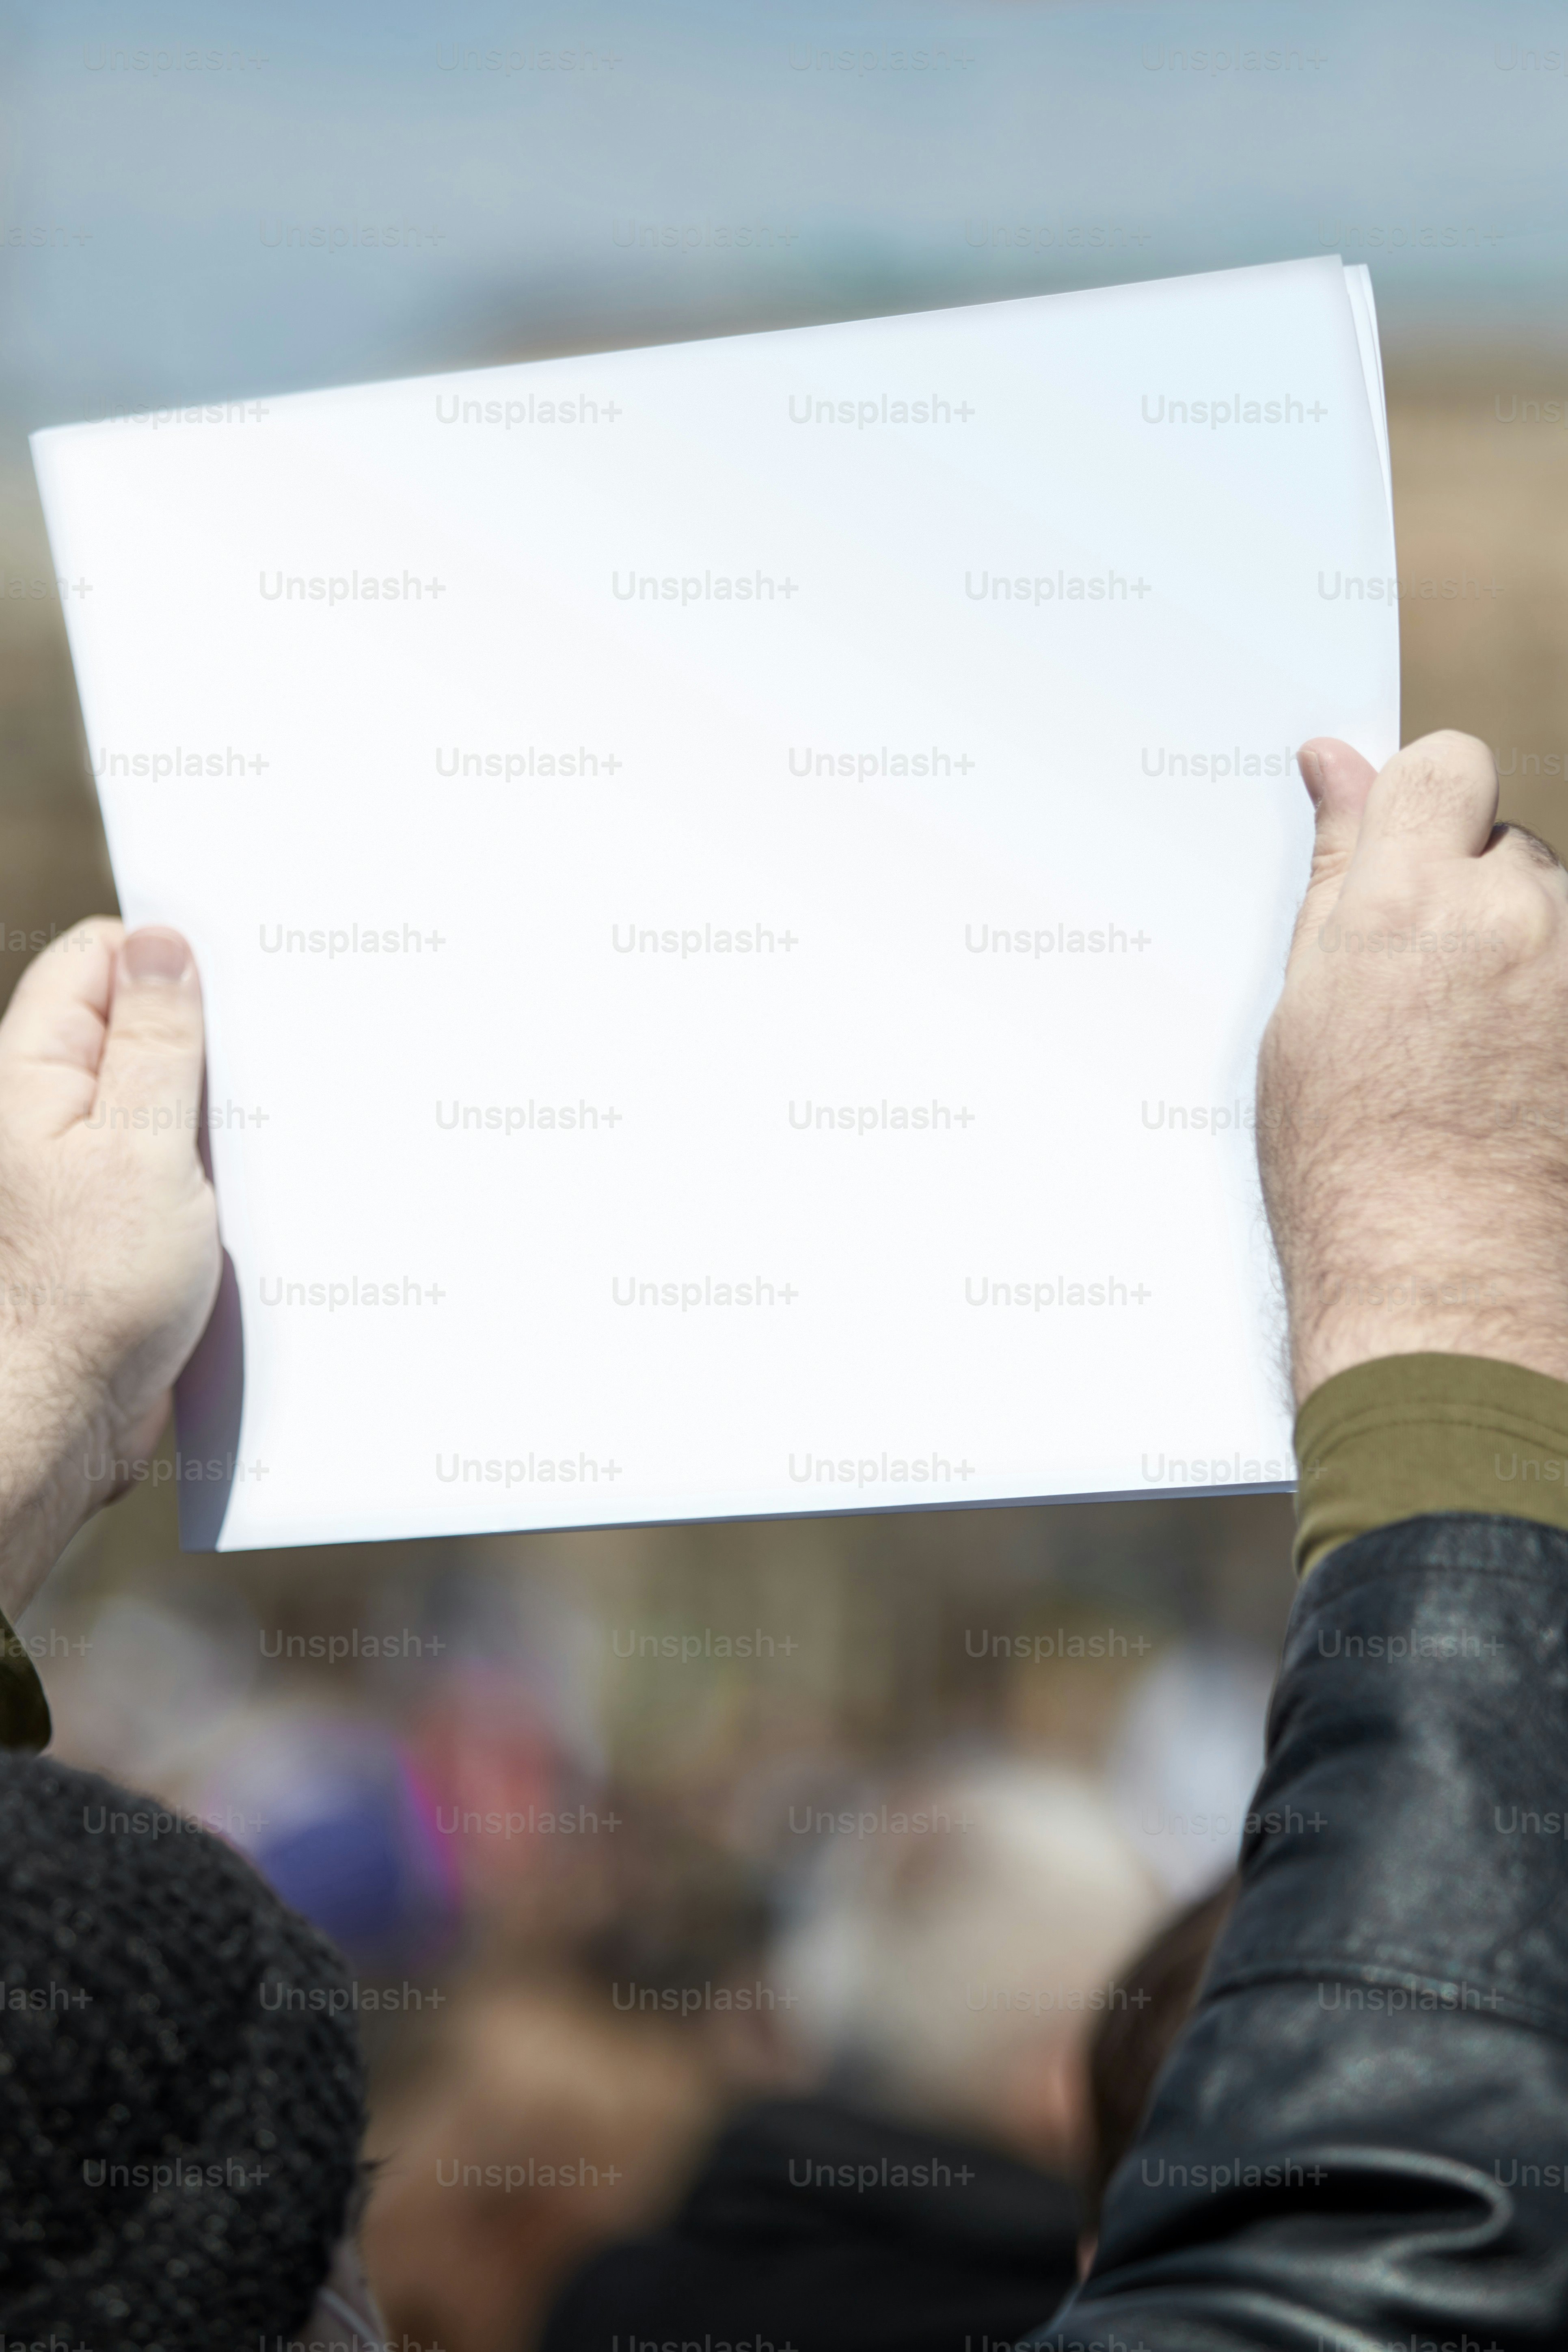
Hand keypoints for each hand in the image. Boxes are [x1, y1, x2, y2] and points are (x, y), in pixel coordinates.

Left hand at [0, 920, 219, 1620]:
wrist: (65, 1415)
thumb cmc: (90, 1292)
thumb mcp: (141, 1147)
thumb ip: (155, 1041)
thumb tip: (162, 942)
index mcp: (37, 1071)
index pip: (100, 958)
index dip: (171, 956)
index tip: (243, 979)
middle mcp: (53, 1106)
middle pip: (137, 1019)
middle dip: (209, 1031)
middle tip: (275, 1056)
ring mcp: (86, 1161)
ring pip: (163, 1092)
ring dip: (218, 1105)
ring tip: (271, 1130)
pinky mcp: (120, 1214)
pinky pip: (173, 1156)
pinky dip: (215, 1160)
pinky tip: (257, 1182)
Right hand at [1257, 729, 1567, 1404]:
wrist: (1444, 1290)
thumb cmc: (1352, 1170)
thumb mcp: (1304, 1011)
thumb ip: (1334, 874)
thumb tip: (1336, 765)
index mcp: (1410, 902)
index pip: (1446, 766)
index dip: (1421, 809)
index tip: (1403, 859)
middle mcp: (1516, 918)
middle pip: (1508, 849)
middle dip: (1471, 900)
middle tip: (1426, 1003)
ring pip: (1557, 917)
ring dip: (1526, 959)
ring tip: (1477, 1059)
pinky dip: (1556, 1014)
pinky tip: (1523, 1084)